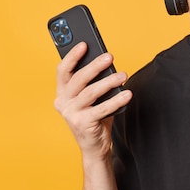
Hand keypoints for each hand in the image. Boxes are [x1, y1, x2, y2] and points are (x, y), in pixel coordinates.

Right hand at [54, 42, 132, 159]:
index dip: (72, 56)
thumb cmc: (95, 117)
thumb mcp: (92, 97)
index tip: (84, 44)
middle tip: (110, 56)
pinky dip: (116, 100)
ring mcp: (71, 114)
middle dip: (95, 66)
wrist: (95, 145)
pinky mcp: (82, 123)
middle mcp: (63, 102)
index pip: (63, 70)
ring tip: (123, 75)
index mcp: (62, 92)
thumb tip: (106, 62)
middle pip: (78, 79)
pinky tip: (127, 94)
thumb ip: (93, 82)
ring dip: (109, 82)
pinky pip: (102, 108)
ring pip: (90, 92)